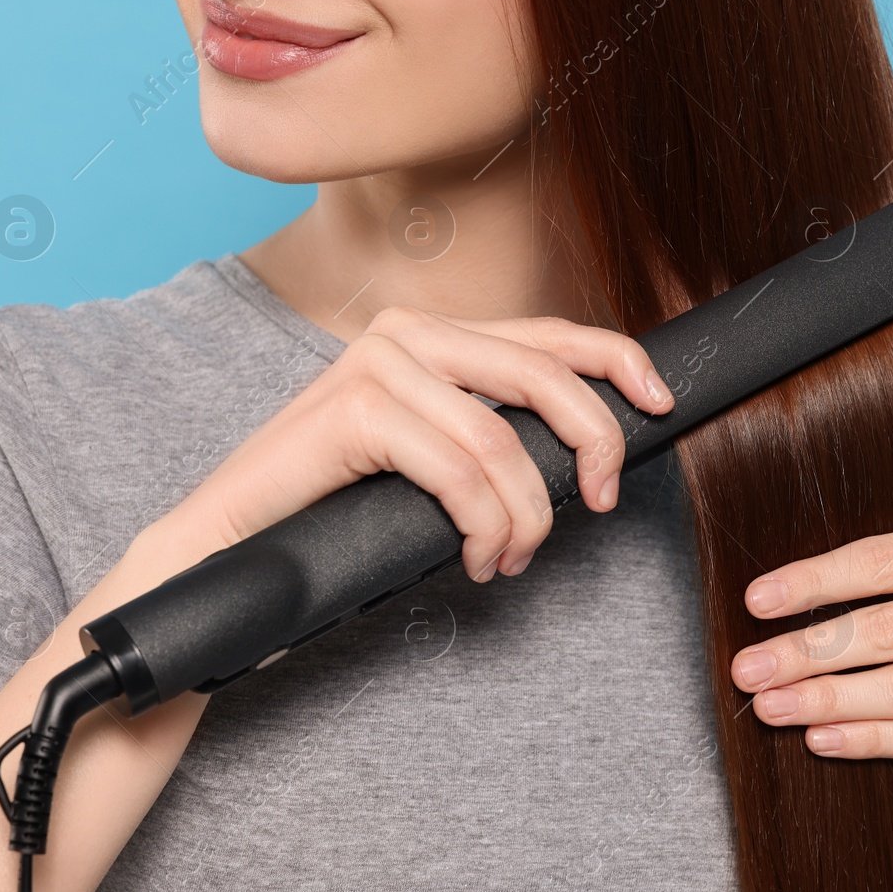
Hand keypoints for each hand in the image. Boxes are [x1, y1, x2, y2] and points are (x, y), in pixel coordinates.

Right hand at [159, 307, 673, 580]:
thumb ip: (493, 436)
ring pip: (502, 442)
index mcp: (432, 337)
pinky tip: (475, 557)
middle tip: (601, 502)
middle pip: (542, 374)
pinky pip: (460, 474)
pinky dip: (482, 526)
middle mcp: (405, 334)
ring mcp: (375, 365)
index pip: (547, 334)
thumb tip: (585, 451)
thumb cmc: (339, 514)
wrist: (232, 550)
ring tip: (508, 558)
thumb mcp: (436, 464)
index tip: (660, 402)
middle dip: (591, 441)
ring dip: (525, 516)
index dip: (616, 360)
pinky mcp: (353, 411)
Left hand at [728, 515, 892, 759]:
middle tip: (745, 670)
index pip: (886, 560)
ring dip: (828, 702)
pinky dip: (876, 740)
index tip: (756, 600)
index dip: (815, 581)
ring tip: (769, 708)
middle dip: (806, 653)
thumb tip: (805, 598)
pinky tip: (826, 739)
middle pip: (890, 631)